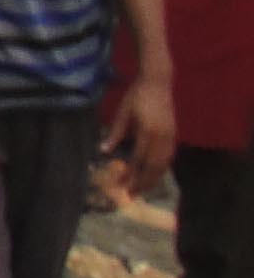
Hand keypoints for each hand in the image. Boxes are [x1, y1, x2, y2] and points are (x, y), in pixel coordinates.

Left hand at [104, 73, 176, 193]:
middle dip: (142, 183)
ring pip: (163, 165)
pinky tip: (153, 175)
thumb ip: (115, 133)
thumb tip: (104, 151)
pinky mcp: (174, 135)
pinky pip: (168, 157)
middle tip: (130, 195)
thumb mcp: (122, 113)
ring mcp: (170, 137)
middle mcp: (162, 138)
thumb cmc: (136, 97)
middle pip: (153, 167)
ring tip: (141, 189)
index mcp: (147, 132)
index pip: (138, 160)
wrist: (158, 83)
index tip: (121, 185)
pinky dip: (161, 169)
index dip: (130, 175)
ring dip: (153, 179)